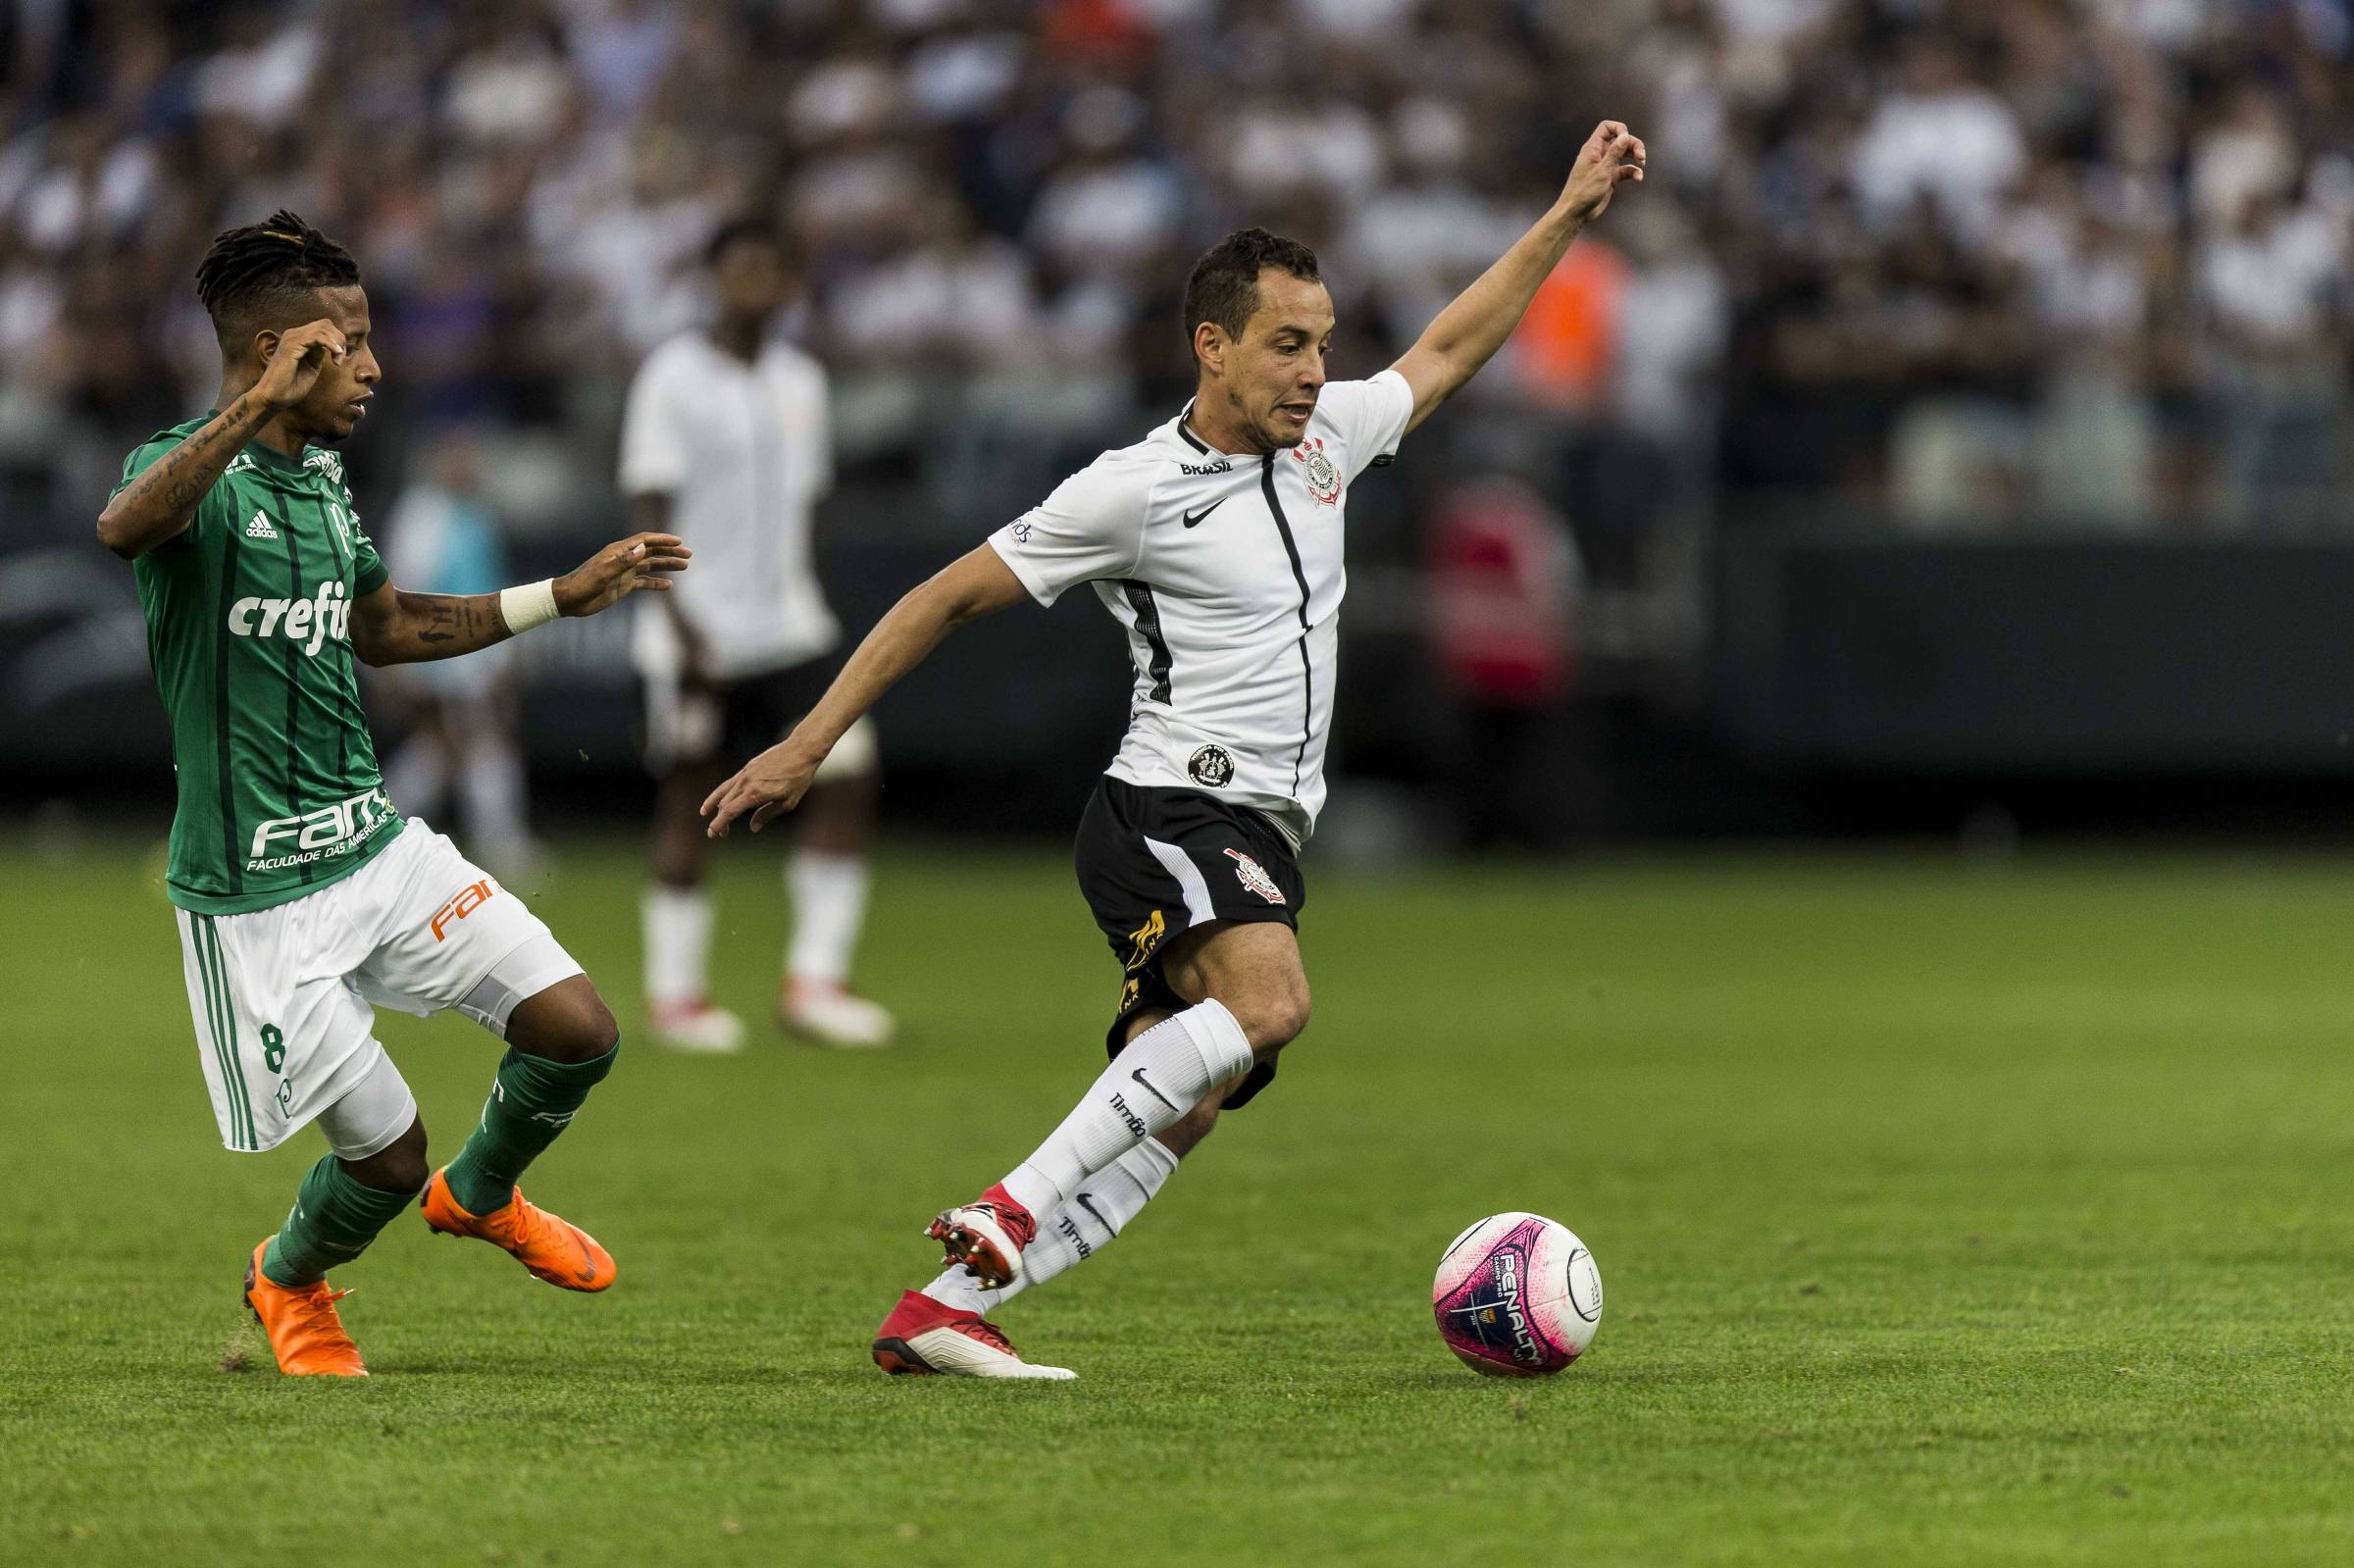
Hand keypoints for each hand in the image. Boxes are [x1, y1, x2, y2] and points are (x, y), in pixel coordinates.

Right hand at [253, 320, 346, 410]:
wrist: (273, 398)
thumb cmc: (291, 386)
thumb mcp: (311, 366)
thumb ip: (318, 353)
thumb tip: (329, 344)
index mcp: (297, 339)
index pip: (323, 328)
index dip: (337, 340)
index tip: (340, 359)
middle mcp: (293, 335)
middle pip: (325, 324)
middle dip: (339, 339)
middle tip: (340, 358)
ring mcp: (291, 338)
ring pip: (323, 327)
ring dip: (337, 343)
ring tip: (338, 360)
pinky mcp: (291, 346)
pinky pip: (317, 336)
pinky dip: (330, 344)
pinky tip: (336, 355)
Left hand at [552, 532, 691, 617]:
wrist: (569, 600)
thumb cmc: (583, 584)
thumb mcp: (603, 573)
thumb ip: (623, 561)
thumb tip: (643, 549)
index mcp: (618, 552)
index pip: (644, 541)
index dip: (662, 540)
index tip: (678, 542)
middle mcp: (623, 559)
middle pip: (651, 551)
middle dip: (670, 552)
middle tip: (688, 555)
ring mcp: (624, 572)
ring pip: (650, 565)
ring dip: (667, 565)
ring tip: (684, 566)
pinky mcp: (623, 585)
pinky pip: (644, 582)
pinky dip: (656, 583)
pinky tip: (669, 586)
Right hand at [702, 739, 820, 836]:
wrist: (801, 750)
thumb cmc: (798, 778)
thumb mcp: (787, 802)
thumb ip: (767, 814)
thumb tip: (753, 827)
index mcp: (754, 793)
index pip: (729, 812)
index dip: (719, 824)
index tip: (713, 833)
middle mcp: (746, 783)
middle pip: (724, 804)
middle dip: (719, 820)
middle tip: (720, 833)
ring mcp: (745, 773)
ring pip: (723, 791)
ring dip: (713, 803)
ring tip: (705, 813)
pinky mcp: (748, 767)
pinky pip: (730, 782)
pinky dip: (722, 791)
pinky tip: (721, 797)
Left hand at [1557, 120, 1644, 226]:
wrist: (1576, 213)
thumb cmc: (1584, 192)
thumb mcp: (1602, 171)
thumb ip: (1614, 153)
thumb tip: (1625, 135)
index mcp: (1593, 148)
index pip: (1606, 127)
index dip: (1619, 128)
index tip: (1626, 138)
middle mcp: (1600, 155)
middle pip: (1620, 140)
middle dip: (1633, 145)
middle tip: (1642, 156)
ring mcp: (1606, 166)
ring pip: (1625, 154)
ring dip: (1636, 157)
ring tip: (1642, 164)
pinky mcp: (1611, 178)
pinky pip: (1626, 170)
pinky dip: (1633, 172)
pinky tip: (1639, 178)